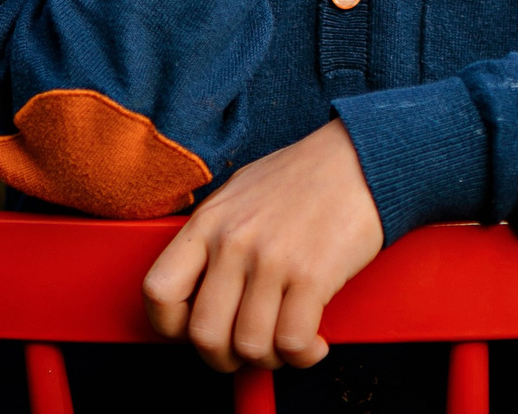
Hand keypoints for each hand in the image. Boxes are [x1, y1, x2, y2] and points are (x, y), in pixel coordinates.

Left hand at [141, 119, 384, 372]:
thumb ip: (212, 240)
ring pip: (250, 346)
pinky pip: (292, 342)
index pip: (158, 292)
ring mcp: (271, 259)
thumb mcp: (238, 196)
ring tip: (285, 342)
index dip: (171, 327)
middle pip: (205, 334)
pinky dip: (303, 355)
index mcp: (207, 222)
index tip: (194, 332)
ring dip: (270, 358)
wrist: (359, 159)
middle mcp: (233, 241)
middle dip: (226, 358)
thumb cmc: (300, 179)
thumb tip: (198, 293)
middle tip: (247, 349)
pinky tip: (312, 341)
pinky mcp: (311, 275)